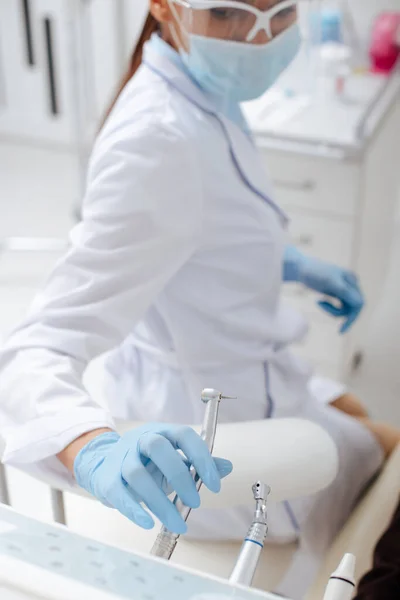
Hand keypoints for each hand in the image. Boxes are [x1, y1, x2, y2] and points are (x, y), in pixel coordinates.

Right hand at [73, 424, 232, 532]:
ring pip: (137, 474)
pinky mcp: (107, 479)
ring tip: (178, 524)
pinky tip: (148, 523)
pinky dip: (133, 509)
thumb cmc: (148, 464)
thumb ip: (199, 463)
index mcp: (162, 432)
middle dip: (179, 476)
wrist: (105, 465)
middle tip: (196, 502)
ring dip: (159, 502)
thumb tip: (227, 467)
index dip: (201, 457)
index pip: (183, 435)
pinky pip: (118, 493)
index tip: (215, 485)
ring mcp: (121, 458)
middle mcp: (140, 440)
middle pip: (157, 448)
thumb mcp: (176, 460)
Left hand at [298, 257, 363, 333]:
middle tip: (335, 326)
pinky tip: (319, 301)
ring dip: (333, 310)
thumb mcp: (329, 281)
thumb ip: (344, 291)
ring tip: (318, 302)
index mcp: (352, 280)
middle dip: (340, 314)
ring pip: (346, 309)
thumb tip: (360, 303)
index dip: (352, 317)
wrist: (300, 268)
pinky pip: (340, 306)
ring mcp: (344, 289)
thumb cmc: (314, 272)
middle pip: (353, 308)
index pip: (358, 303)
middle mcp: (351, 285)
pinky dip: (331, 308)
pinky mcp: (336, 293)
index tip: (342, 328)